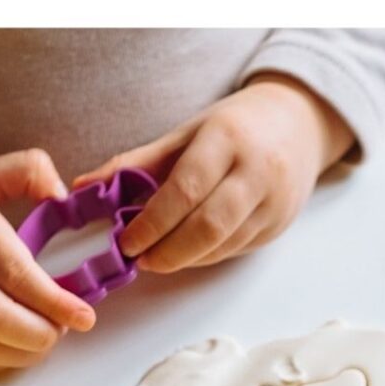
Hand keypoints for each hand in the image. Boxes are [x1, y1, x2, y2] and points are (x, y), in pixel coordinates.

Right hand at [0, 150, 96, 372]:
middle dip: (43, 334)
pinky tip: (17, 349)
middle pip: (1, 319)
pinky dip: (0, 361)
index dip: (56, 303)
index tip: (85, 316)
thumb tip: (64, 195)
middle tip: (64, 328)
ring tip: (45, 338)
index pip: (18, 275)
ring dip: (25, 353)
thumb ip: (27, 170)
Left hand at [74, 73, 352, 273]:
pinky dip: (203, 257)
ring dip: (184, 259)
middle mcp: (256, 172)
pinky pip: (233, 251)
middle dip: (168, 251)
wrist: (299, 125)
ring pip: (222, 246)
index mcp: (227, 139)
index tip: (127, 242)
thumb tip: (85, 188)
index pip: (186, 190)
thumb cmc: (234, 128)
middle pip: (208, 226)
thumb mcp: (185, 134)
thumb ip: (137, 164)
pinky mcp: (277, 227)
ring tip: (157, 257)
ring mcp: (273, 203)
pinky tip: (184, 253)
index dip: (153, 223)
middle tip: (141, 260)